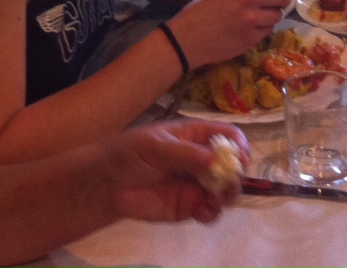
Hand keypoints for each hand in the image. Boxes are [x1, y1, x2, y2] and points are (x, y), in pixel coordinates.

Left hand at [102, 120, 249, 223]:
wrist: (107, 184)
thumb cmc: (129, 153)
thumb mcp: (154, 146)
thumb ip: (183, 153)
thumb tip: (214, 160)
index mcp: (195, 136)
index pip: (227, 135)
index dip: (237, 144)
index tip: (239, 157)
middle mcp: (202, 158)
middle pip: (232, 163)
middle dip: (236, 172)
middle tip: (229, 181)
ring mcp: (198, 183)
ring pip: (226, 188)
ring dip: (228, 193)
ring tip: (216, 198)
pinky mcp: (190, 206)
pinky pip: (211, 210)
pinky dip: (213, 212)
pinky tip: (204, 212)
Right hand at [172, 0, 290, 67]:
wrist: (186, 38)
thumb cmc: (199, 11)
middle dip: (282, 0)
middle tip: (278, 4)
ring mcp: (252, 19)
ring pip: (277, 15)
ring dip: (272, 16)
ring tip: (260, 18)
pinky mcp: (252, 38)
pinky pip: (268, 30)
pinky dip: (263, 29)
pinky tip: (250, 29)